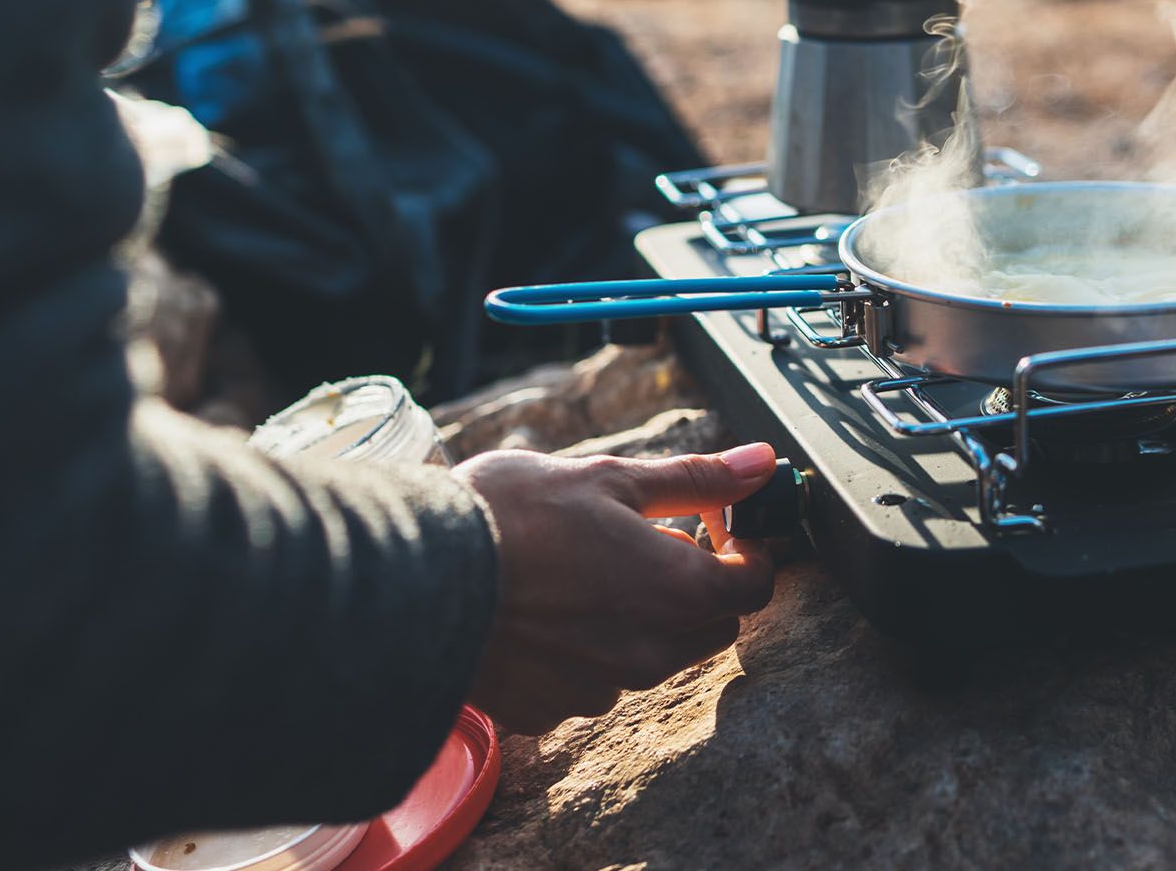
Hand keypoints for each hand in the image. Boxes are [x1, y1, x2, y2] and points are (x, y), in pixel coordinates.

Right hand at [453, 443, 777, 733]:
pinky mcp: (548, 710)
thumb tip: (762, 465)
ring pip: (650, 655)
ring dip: (639, 618)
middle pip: (710, 625)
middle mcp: (651, 655)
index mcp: (680, 592)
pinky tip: (542, 610)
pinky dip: (583, 650)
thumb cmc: (511, 518)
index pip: (756, 585)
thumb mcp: (611, 478)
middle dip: (696, 584)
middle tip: (647, 538)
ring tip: (583, 570)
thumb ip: (695, 480)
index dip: (744, 548)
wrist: (413, 577)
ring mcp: (598, 690)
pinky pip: (588, 681)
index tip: (713, 522)